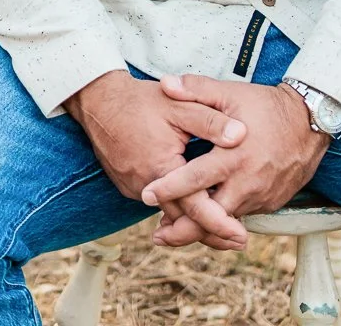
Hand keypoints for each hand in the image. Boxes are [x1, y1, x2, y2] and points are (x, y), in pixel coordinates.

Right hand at [66, 71, 248, 250]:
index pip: (195, 207)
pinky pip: (156, 202)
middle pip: (183, 219)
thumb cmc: (140, 101)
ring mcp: (133, 188)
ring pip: (168, 212)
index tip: (242, 237)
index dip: (220, 224)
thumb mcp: (179, 105)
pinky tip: (191, 202)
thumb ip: (211, 121)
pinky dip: (174, 205)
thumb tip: (242, 135)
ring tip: (221, 225)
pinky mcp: (127, 184)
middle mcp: (145, 186)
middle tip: (239, 240)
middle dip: (211, 231)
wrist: (98, 99)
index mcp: (162, 168)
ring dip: (192, 219)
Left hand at [142, 75, 329, 250]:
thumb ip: (196, 89)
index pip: (194, 179)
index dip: (169, 189)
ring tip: (174, 229)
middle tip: (157, 234)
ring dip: (203, 227)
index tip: (146, 195)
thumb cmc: (266, 106)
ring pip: (226, 222)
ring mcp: (261, 197)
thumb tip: (164, 84)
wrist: (310, 122)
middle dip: (182, 230)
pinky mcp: (271, 203)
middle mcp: (247, 183)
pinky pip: (242, 216)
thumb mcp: (230, 93)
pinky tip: (208, 217)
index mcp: (232, 157)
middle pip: (210, 218)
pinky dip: (223, 220)